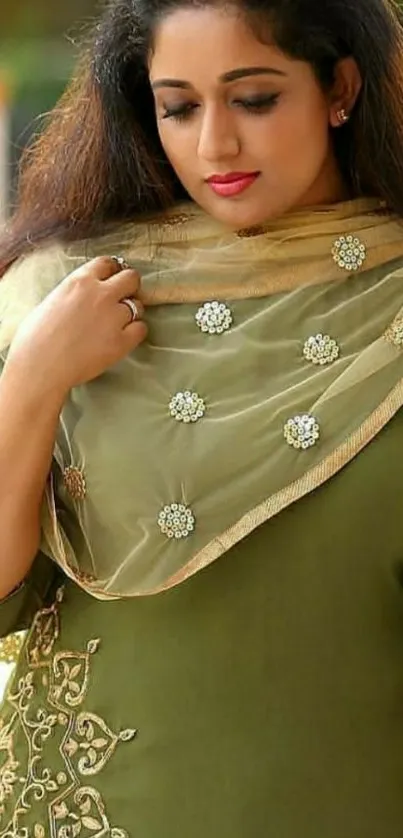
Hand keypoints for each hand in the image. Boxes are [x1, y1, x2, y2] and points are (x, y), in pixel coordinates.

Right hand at [6, 256, 146, 397]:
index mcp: (80, 281)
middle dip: (129, 287)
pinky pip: (142, 329)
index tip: (113, 279)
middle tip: (123, 299)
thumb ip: (74, 294)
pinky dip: (135, 332)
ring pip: (138, 306)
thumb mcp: (52, 301)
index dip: (113, 271)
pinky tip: (123, 338)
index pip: (107, 263)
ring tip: (117, 325)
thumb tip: (83, 297)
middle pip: (132, 278)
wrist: (39, 367)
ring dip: (131, 313)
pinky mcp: (122, 341)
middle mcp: (101, 295)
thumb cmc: (35, 338)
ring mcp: (114, 318)